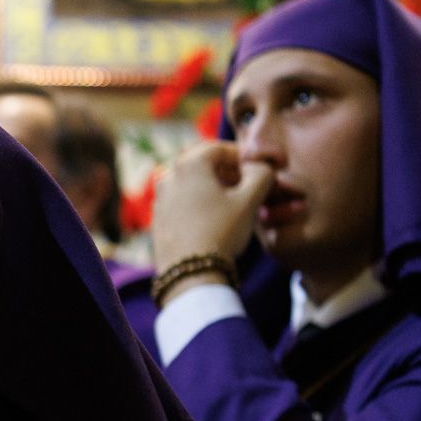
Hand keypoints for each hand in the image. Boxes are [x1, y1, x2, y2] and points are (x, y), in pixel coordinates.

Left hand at [150, 143, 275, 279]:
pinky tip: (215, 220)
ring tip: (234, 205)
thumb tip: (261, 167)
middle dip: (227, 172)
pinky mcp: (158, 219)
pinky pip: (182, 202)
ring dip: (214, 188)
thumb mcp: (250, 201)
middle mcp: (169, 176)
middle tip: (248, 187)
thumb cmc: (222, 231)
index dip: (242, 157)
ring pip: (192, 184)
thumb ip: (262, 175)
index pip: (219, 148)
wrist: (190, 273)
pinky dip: (200, 203)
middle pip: (203, 164)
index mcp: (189, 164)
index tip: (258, 171)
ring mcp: (160, 198)